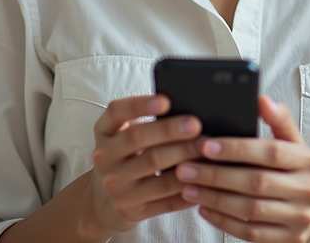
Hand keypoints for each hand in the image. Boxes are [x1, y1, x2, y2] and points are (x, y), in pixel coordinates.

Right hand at [85, 93, 203, 237]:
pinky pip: (164, 199)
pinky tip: (204, 179)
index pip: (116, 111)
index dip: (140, 104)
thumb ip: (146, 121)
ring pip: (154, 169)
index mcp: (104, 132)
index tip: (166, 100)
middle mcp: (104, 157)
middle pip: (138, 139)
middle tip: (196, 125)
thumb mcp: (124, 136)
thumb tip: (187, 108)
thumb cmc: (126, 157)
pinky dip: (187, 188)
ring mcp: (115, 186)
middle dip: (170, 131)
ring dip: (183, 157)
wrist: (103, 202)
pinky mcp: (129, 209)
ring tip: (206, 149)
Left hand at [174, 95, 309, 242]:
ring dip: (214, 198)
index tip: (205, 144)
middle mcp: (308, 190)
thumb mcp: (291, 143)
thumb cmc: (292, 169)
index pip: (271, 152)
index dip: (237, 148)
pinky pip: (249, 232)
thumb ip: (278, 120)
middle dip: (217, 174)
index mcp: (309, 160)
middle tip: (185, 167)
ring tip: (188, 187)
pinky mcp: (287, 240)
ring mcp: (299, 218)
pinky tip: (203, 209)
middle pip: (257, 182)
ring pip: (250, 209)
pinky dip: (223, 221)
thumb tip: (262, 98)